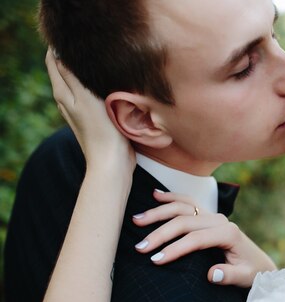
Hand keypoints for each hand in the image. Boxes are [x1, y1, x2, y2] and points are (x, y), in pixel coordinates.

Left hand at [45, 49, 134, 177]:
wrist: (112, 162)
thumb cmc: (101, 130)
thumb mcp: (85, 98)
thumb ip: (72, 75)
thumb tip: (60, 53)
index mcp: (62, 93)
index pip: (53, 60)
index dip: (60, 46)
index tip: (76, 38)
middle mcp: (67, 100)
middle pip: (64, 70)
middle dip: (73, 56)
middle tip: (91, 46)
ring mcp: (80, 110)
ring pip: (78, 82)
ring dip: (86, 71)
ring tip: (100, 61)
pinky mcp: (94, 118)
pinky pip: (90, 94)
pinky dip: (94, 85)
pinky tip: (107, 84)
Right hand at [133, 190, 276, 286]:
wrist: (259, 264)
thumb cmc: (251, 272)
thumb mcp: (245, 277)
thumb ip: (229, 276)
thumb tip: (211, 274)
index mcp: (229, 233)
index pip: (196, 239)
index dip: (175, 249)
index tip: (155, 260)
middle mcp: (220, 220)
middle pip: (184, 221)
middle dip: (160, 234)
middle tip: (140, 247)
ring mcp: (213, 216)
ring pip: (182, 207)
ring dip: (158, 212)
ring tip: (137, 220)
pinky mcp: (207, 216)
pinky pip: (187, 202)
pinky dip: (171, 197)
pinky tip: (155, 194)